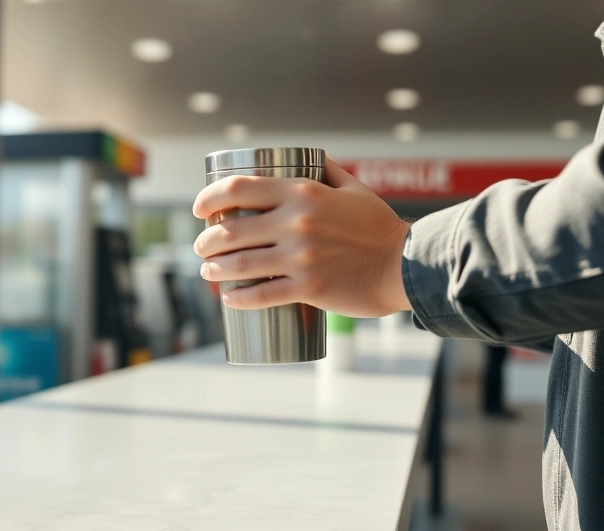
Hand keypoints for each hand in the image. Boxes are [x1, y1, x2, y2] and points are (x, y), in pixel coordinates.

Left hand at [192, 158, 411, 317]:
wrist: (405, 265)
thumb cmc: (379, 227)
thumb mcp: (353, 188)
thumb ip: (328, 171)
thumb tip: (308, 158)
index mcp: (302, 192)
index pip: (239, 188)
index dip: (209, 198)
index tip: (198, 209)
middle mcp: (297, 222)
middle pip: (232, 230)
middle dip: (206, 241)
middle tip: (201, 247)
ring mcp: (301, 256)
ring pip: (240, 263)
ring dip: (213, 269)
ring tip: (207, 272)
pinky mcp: (309, 287)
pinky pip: (262, 294)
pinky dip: (238, 298)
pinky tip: (228, 298)